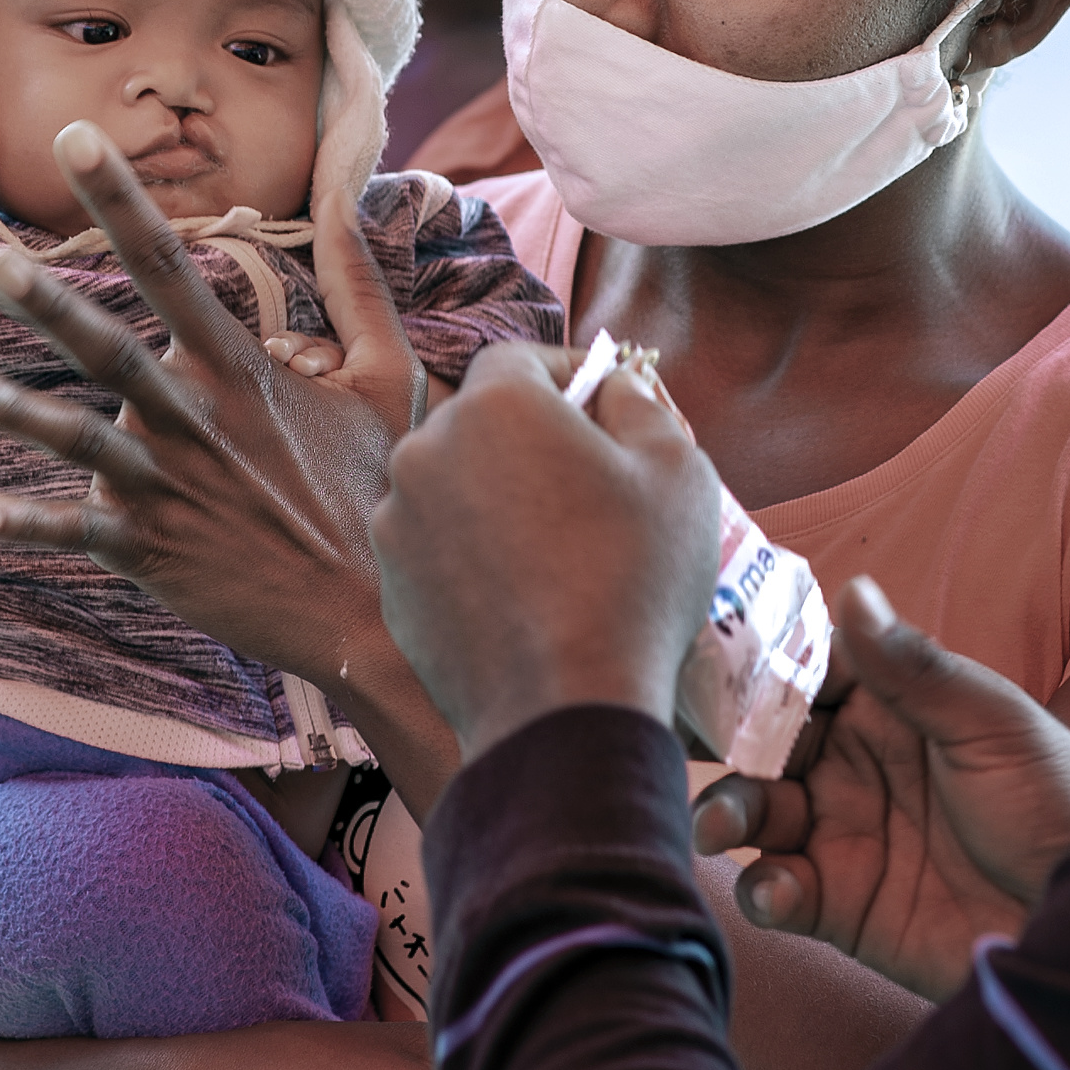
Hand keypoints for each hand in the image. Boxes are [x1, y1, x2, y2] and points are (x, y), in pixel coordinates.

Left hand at [0, 122, 435, 769]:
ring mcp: (168, 485)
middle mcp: (196, 418)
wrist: (372, 612)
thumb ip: (361, 289)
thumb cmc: (377, 488)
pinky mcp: (150, 548)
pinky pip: (74, 531)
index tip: (77, 140)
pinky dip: (23, 524)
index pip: (172, 265)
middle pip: (111, 348)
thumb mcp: (390, 379)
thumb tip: (353, 200)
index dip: (122, 200)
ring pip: (78, 440)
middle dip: (50, 303)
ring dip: (14, 412)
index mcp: (241, 367)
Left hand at [370, 344, 721, 763]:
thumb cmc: (632, 582)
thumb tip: (613, 387)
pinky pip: (437, 547)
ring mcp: (398, 524)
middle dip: (533, 438)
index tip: (602, 401)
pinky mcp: (391, 587)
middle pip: (483, 421)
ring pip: (455, 485)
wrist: (564, 711)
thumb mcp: (678, 469)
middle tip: (592, 483)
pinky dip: (473, 555)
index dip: (566, 373)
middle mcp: (425, 451)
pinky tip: (524, 595)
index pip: (521, 358)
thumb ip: (640, 403)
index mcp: (493, 406)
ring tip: (559, 549)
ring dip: (498, 498)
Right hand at [692, 578, 1069, 1000]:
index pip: (804, 672)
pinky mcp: (840, 906)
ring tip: (722, 827)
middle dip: (723, 743)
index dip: (756, 664)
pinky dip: (763, 890)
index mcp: (888, 708)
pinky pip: (777, 891)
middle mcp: (853, 766)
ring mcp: (841, 836)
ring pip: (755, 813)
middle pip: (762, 742)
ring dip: (726, 813)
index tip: (706, 656)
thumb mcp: (989, 723)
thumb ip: (912, 667)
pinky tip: (778, 890)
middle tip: (695, 749)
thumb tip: (852, 588)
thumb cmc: (1054, 801)